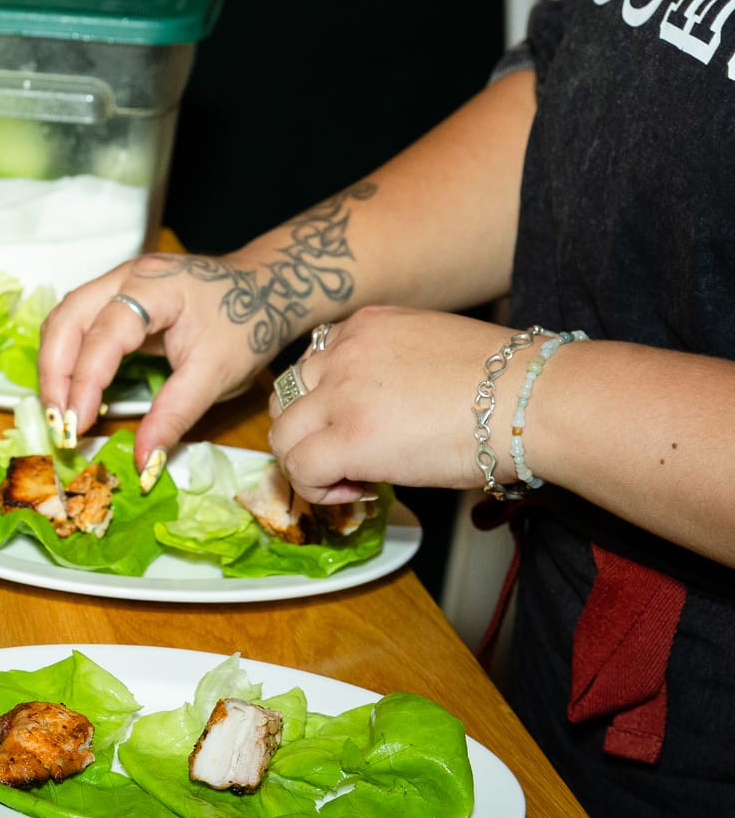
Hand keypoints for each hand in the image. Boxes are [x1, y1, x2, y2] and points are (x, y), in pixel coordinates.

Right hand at [37, 251, 277, 469]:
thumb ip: (174, 417)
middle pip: (65, 320)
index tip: (77, 427)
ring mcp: (116, 282)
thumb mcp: (216, 377)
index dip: (85, 383)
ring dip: (55, 368)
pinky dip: (67, 359)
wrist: (265, 290)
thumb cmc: (247, 327)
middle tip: (60, 424)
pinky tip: (75, 392)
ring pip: (62, 320)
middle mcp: (127, 276)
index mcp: (157, 287)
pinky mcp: (113, 295)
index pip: (103, 334)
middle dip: (55, 376)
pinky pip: (74, 324)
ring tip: (62, 413)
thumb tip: (143, 464)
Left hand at [269, 306, 514, 503]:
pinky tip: (356, 491)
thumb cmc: (503, 385)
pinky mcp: (348, 437)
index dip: (322, 407)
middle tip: (343, 459)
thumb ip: (386, 369)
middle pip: (284, 400)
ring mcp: (341, 393)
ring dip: (307, 465)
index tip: (354, 429)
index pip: (308, 367)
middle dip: (306, 435)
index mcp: (363, 326)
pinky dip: (318, 489)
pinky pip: (301, 470)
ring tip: (350, 479)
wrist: (534, 399)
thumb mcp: (428, 351)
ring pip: (282, 437)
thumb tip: (372, 411)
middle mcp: (343, 352)